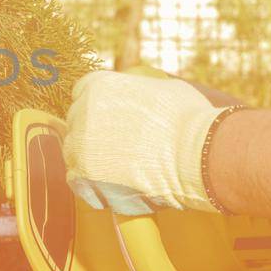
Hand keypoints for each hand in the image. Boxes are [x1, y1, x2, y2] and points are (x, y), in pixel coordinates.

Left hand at [62, 69, 229, 215]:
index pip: (82, 92)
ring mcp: (81, 144)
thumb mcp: (164, 88)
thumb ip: (141, 90)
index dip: (97, 105)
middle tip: (117, 145)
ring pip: (74, 151)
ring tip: (117, 168)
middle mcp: (82, 111)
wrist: (195, 154)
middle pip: (77, 122)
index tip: (110, 117)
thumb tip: (143, 94)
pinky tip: (110, 185)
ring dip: (91, 158)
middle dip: (93, 131)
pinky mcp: (84, 174)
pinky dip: (90, 184)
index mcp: (99, 85)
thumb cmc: (188, 119)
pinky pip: (76, 180)